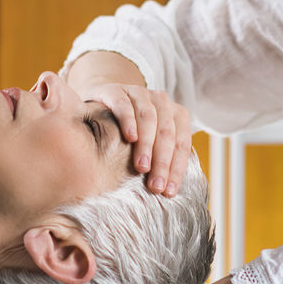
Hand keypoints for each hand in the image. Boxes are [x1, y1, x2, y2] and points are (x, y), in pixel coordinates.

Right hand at [78, 80, 191, 196]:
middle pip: (167, 132)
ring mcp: (139, 93)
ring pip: (149, 117)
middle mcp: (161, 101)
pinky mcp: (116, 90)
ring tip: (142, 167)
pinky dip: (129, 121)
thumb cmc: (130, 131)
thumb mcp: (149, 143)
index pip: (182, 143)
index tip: (168, 192)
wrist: (101, 101)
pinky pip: (125, 105)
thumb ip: (160, 159)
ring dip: (147, 144)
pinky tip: (130, 137)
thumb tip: (167, 193)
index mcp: (176, 114)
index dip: (177, 168)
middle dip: (163, 161)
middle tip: (155, 185)